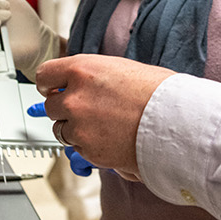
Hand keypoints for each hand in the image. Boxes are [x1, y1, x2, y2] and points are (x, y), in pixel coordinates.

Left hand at [36, 54, 174, 177]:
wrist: (175, 122)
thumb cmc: (158, 93)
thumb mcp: (120, 69)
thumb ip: (92, 76)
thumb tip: (79, 84)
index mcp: (82, 69)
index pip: (45, 75)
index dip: (50, 84)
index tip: (54, 88)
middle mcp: (74, 97)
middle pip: (50, 106)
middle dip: (65, 109)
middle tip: (88, 111)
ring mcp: (79, 126)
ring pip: (61, 130)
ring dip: (75, 129)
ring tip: (103, 126)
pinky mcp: (87, 150)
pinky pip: (77, 148)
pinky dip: (88, 146)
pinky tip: (110, 139)